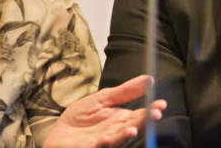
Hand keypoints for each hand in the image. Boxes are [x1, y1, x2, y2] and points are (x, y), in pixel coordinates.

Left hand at [43, 75, 166, 147]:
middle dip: (144, 121)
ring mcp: (103, 141)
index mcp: (121, 119)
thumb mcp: (103, 98)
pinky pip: (98, 147)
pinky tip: (106, 138)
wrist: (59, 133)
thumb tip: (148, 79)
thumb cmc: (80, 118)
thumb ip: (125, 91)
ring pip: (118, 138)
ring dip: (126, 134)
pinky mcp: (90, 147)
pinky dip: (102, 144)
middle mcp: (115, 131)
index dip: (151, 110)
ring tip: (133, 128)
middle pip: (133, 125)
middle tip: (154, 114)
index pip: (140, 114)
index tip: (161, 104)